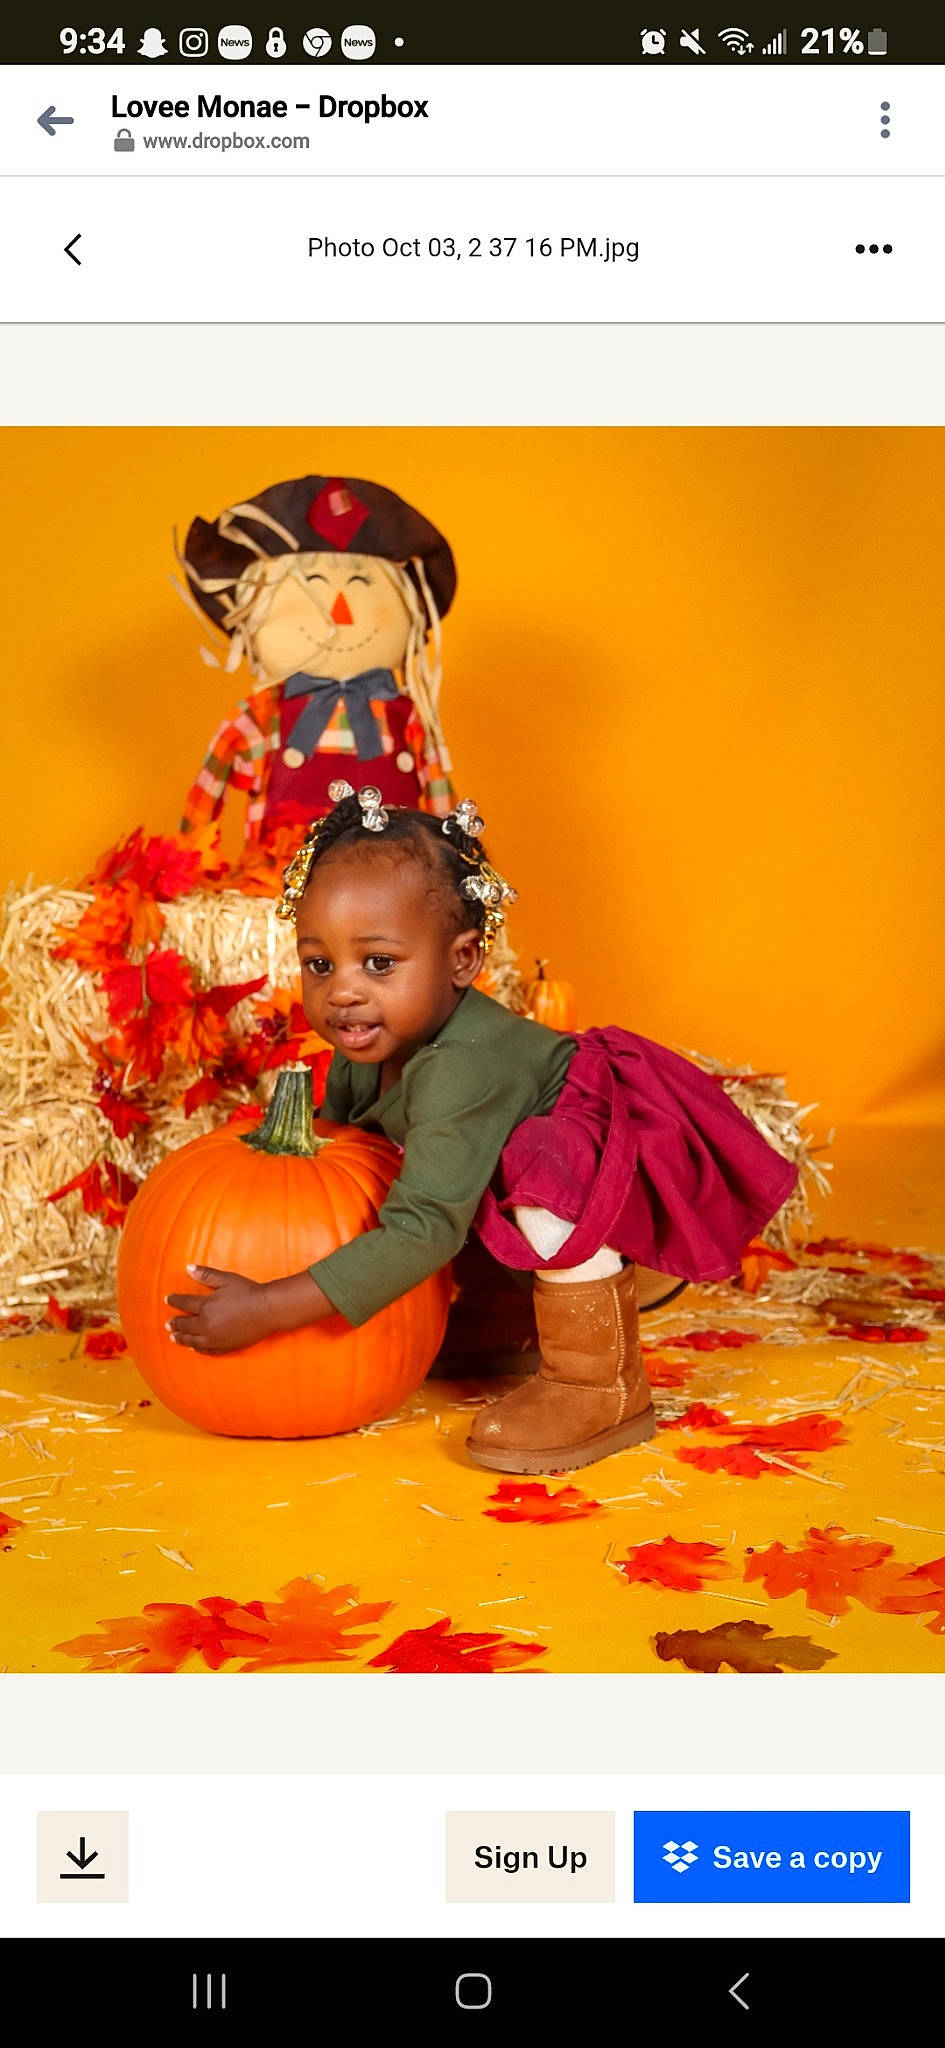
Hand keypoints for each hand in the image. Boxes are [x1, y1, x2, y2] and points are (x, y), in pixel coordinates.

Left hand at [165, 1264, 335, 1353]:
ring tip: (174, 1338)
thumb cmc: (248, 1292)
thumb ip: (206, 1274)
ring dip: (181, 1338)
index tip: (168, 1300)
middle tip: (168, 1324)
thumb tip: (188, 1268)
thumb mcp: (226, 1279)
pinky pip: (206, 1350)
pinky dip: (197, 1349)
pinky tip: (193, 1347)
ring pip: (192, 1340)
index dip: (174, 1301)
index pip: (183, 1304)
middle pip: (185, 1325)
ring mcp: (215, 1338)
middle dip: (175, 1323)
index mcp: (205, 1306)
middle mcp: (206, 1324)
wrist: (267, 1310)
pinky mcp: (225, 1346)